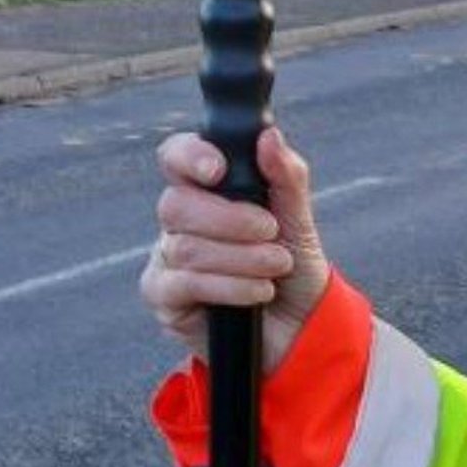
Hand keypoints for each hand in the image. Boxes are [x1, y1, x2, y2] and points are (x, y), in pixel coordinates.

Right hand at [141, 125, 331, 375]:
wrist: (302, 329)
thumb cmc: (294, 269)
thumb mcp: (299, 221)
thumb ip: (286, 177)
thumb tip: (268, 136)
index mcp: (206, 191)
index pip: (176, 157)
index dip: (190, 156)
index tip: (219, 170)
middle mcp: (180, 222)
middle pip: (175, 204)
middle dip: (230, 219)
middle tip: (271, 231)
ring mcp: (167, 260)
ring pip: (185, 246)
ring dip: (241, 257)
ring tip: (277, 266)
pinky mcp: (165, 299)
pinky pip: (183, 284)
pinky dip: (229, 286)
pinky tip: (257, 292)